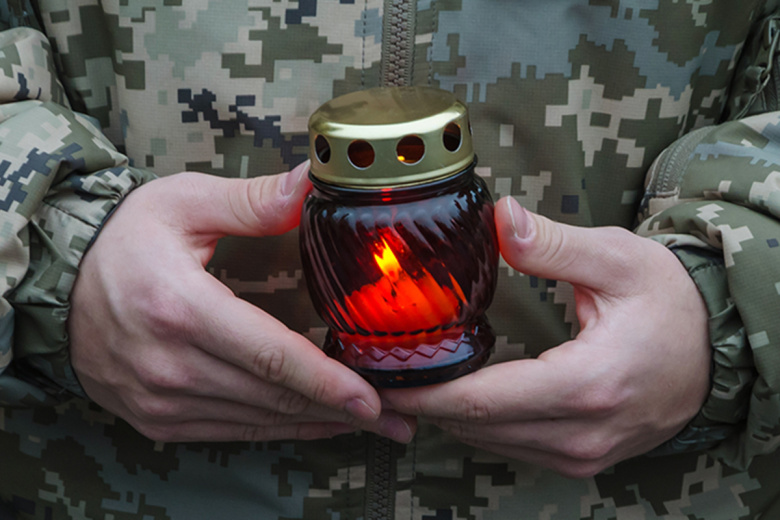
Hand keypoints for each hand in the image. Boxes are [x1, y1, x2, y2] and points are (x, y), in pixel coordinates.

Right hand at [69, 162, 413, 443]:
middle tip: (395, 419)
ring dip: (315, 424)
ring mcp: (159, 399)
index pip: (270, 354)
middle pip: (272, 396)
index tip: (374, 399)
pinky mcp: (157, 417)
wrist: (59, 285)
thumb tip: (313, 184)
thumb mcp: (183, 202)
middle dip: (339, 411)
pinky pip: (230, 431)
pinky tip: (312, 424)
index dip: (326, 382)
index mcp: (179, 307)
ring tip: (368, 425)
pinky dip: (276, 430)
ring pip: (256, 421)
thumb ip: (253, 200)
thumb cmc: (125, 238)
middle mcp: (168, 364)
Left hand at [381, 196, 709, 476]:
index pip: (482, 400)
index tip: (384, 379)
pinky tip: (461, 396)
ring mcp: (584, 453)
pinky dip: (480, 425)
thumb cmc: (670, 303)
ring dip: (448, 417)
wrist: (713, 348)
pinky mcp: (584, 457)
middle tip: (384, 375)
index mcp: (588, 384)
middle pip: (477, 427)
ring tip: (413, 382)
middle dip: (425, 404)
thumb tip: (500, 219)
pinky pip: (515, 447)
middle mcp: (583, 432)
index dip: (425, 393)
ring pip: (492, 442)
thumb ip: (554, 244)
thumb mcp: (619, 259)